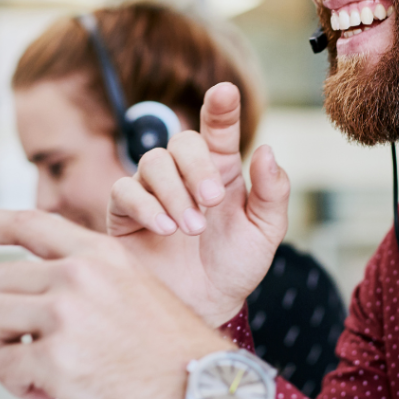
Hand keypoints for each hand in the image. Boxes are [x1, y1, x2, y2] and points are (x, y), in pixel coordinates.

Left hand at [0, 209, 229, 398]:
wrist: (200, 392)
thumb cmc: (165, 348)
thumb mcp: (131, 285)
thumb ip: (82, 276)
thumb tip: (26, 291)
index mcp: (97, 252)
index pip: (27, 222)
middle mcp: (77, 275)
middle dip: (0, 318)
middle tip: (27, 345)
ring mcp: (64, 315)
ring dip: (2, 348)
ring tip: (38, 368)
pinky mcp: (55, 360)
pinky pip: (2, 367)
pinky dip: (17, 385)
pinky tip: (50, 392)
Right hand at [109, 83, 289, 325]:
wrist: (203, 307)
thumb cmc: (234, 267)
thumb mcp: (266, 233)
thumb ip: (273, 193)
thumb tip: (266, 150)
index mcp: (221, 170)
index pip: (219, 128)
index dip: (221, 107)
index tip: (225, 92)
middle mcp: (184, 174)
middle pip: (182, 141)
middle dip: (197, 167)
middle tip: (212, 201)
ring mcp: (153, 191)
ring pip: (152, 162)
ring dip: (174, 192)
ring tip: (191, 229)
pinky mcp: (125, 213)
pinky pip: (125, 191)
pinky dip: (147, 207)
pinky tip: (166, 230)